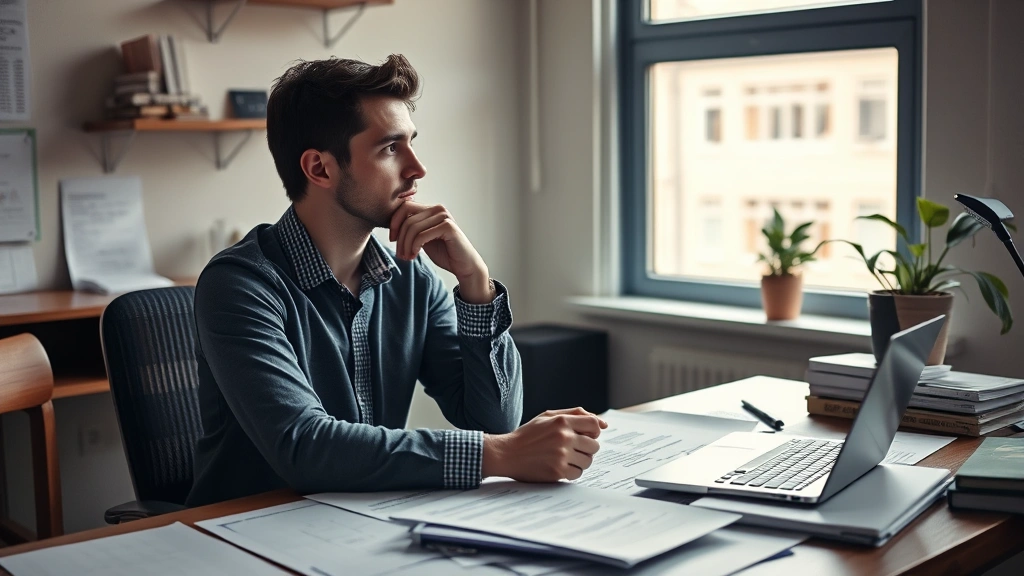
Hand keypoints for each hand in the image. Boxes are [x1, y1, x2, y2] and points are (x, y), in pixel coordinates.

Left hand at [389, 201, 493, 302]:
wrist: (464, 265)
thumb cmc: (444, 252)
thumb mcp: (423, 238)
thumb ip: (412, 228)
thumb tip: (391, 223)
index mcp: (431, 209)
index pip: (404, 207)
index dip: (394, 222)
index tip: (392, 240)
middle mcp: (438, 209)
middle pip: (407, 218)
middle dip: (400, 238)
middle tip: (400, 255)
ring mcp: (444, 216)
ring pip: (413, 227)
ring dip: (406, 245)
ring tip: (407, 257)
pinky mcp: (448, 227)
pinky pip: (422, 235)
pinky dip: (414, 246)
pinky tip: (415, 255)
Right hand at [482, 407, 608, 481]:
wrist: (506, 454)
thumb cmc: (528, 435)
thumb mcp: (547, 416)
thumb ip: (574, 414)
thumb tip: (602, 424)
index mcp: (562, 421)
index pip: (594, 424)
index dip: (593, 431)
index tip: (585, 436)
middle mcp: (564, 437)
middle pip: (594, 445)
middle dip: (586, 448)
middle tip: (572, 449)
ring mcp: (561, 455)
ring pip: (588, 461)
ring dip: (579, 461)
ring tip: (565, 458)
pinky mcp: (557, 471)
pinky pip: (578, 474)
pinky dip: (571, 472)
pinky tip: (559, 467)